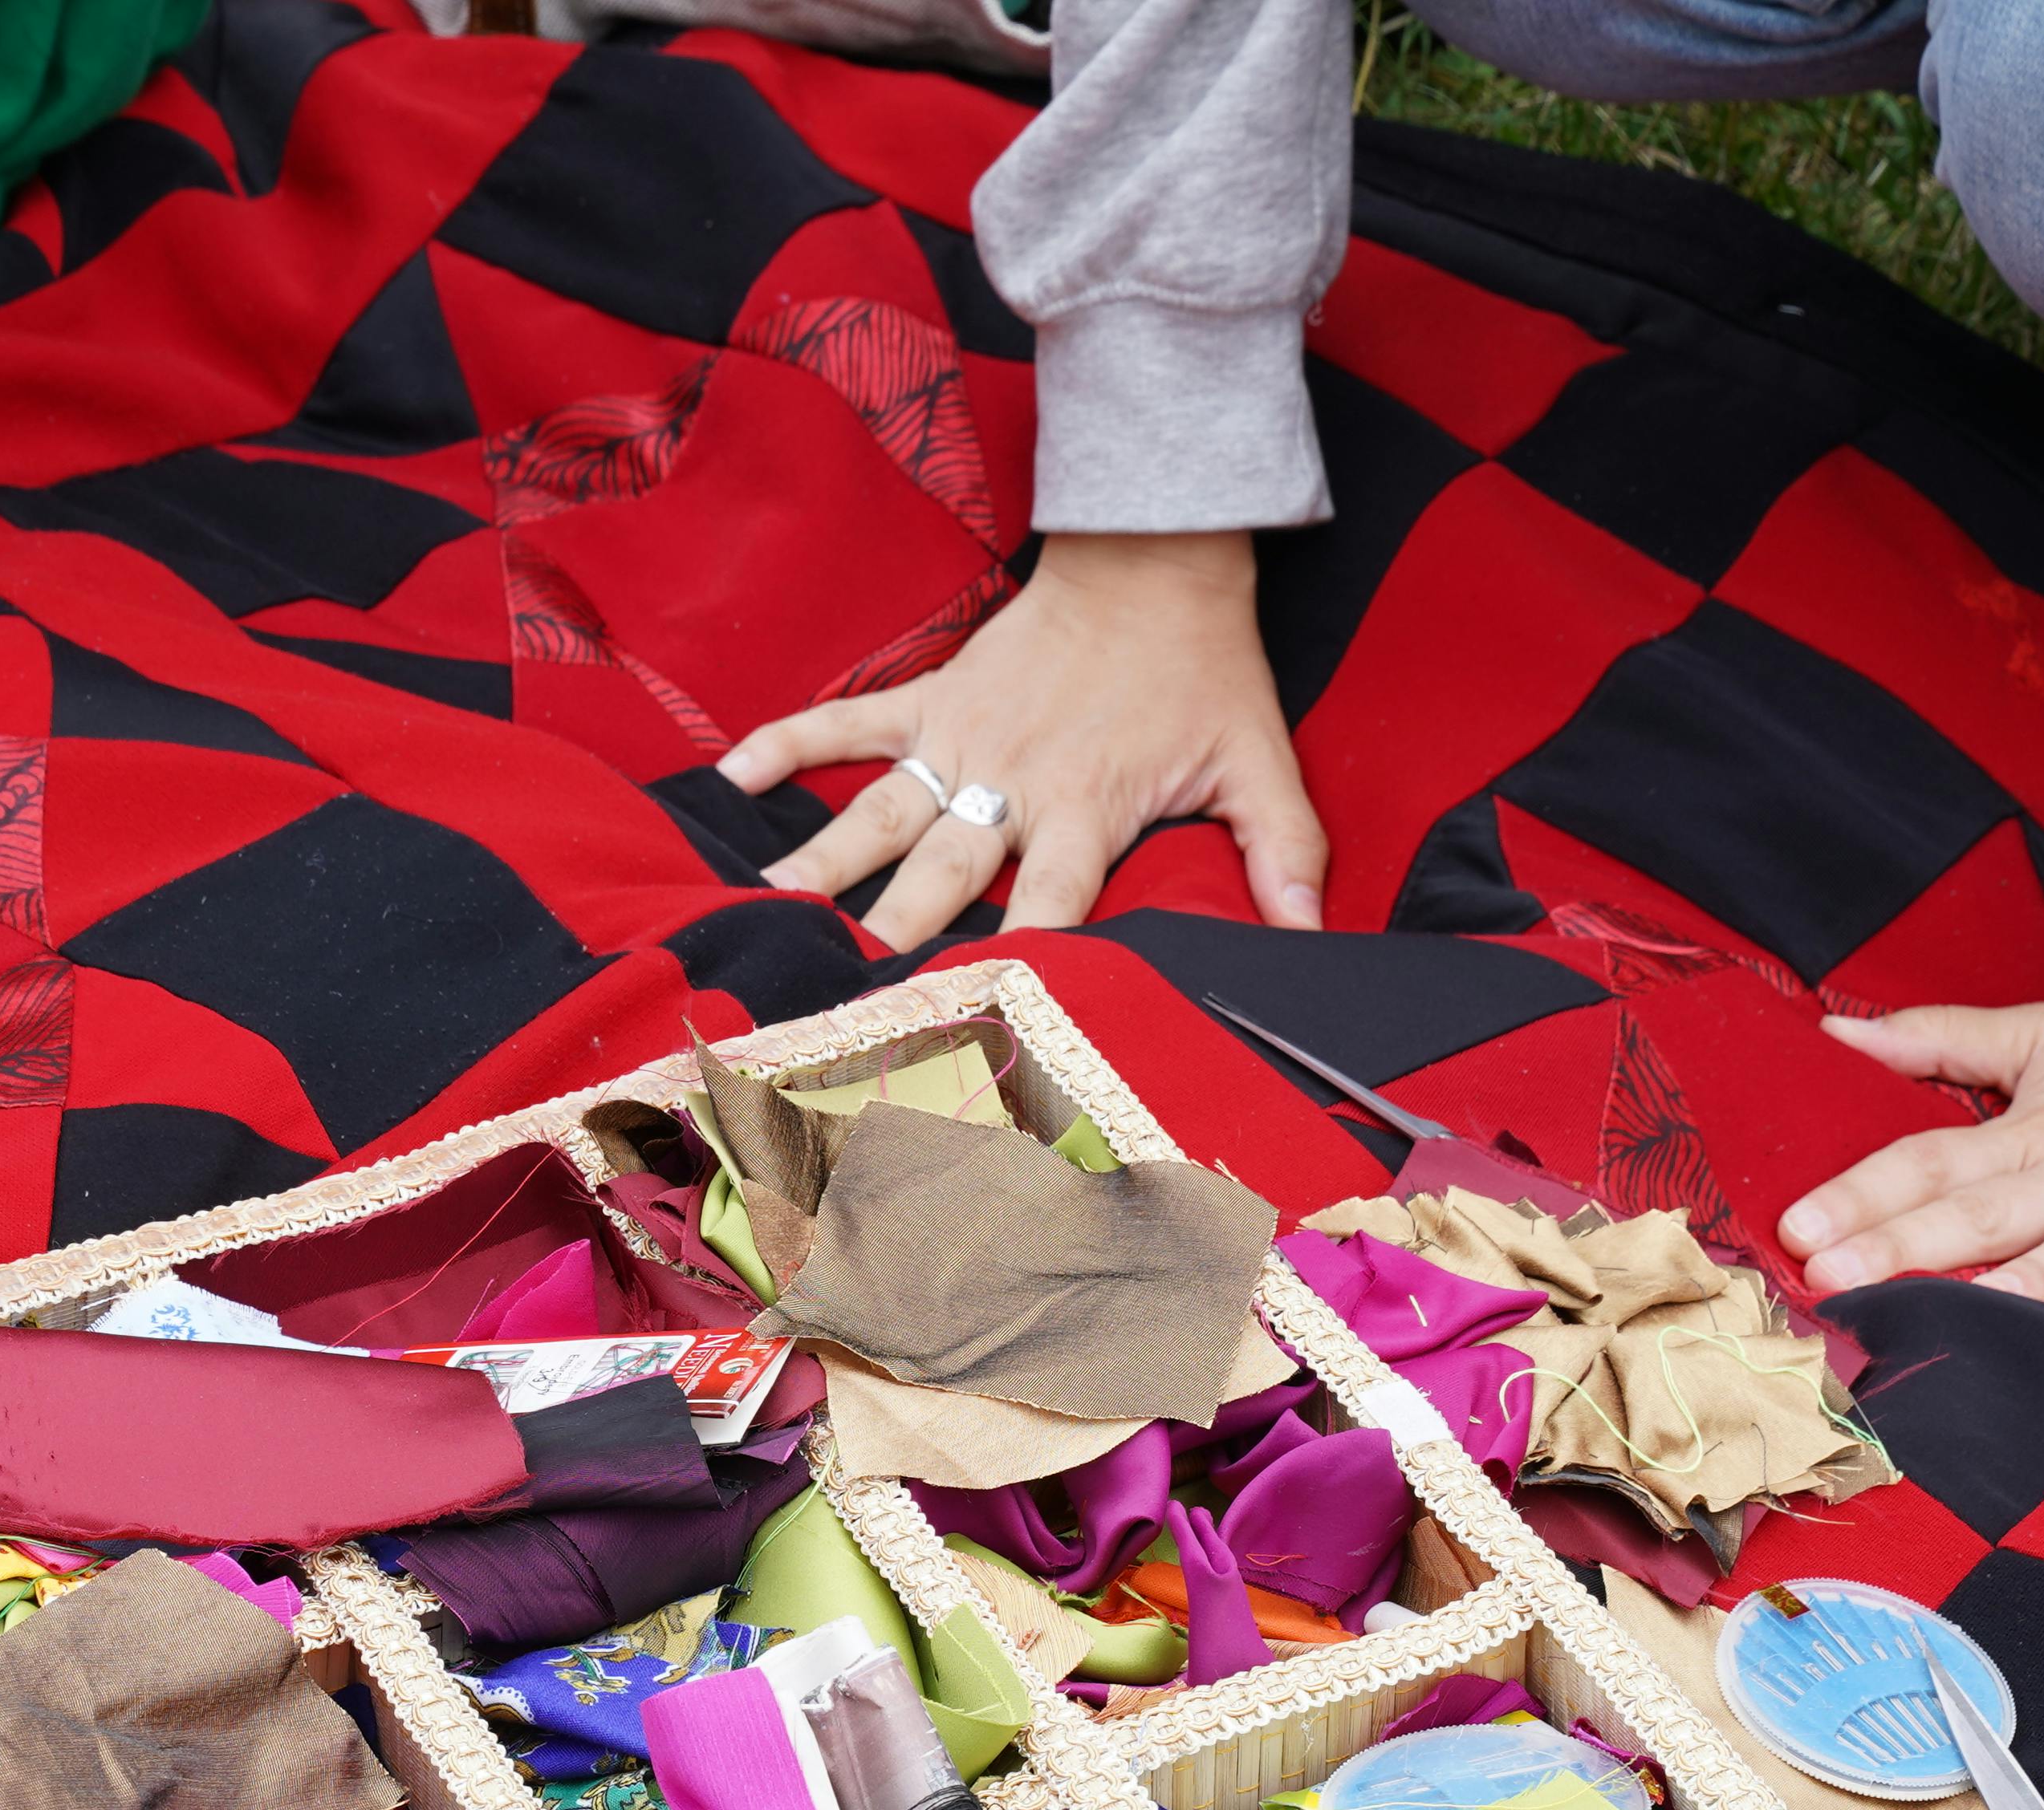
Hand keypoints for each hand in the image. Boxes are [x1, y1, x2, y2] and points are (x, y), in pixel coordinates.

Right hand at [718, 530, 1324, 952]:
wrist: (1160, 556)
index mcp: (1087, 808)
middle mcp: (1012, 782)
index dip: (1012, 963)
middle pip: (941, 873)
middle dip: (892, 934)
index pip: (1048, 906)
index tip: (970, 1019)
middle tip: (837, 992)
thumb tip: (1312, 940)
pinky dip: (789, 743)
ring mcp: (962, 737)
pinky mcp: (933, 697)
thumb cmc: (1206, 670)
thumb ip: (1285, 857)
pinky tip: (731, 776)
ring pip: (881, 812)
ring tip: (769, 910)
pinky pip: (848, 722)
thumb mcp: (1259, 765)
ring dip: (825, 863)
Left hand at [1781, 959, 2043, 1313]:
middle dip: (1905, 1244)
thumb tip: (1836, 1035)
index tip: (1796, 1226)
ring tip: (1954, 1319)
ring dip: (2015, 1286)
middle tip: (1830, 1279)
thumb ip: (1940, 1039)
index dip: (1863, 1192)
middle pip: (1982, 1211)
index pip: (1930, 1160)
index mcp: (2034, 1127)